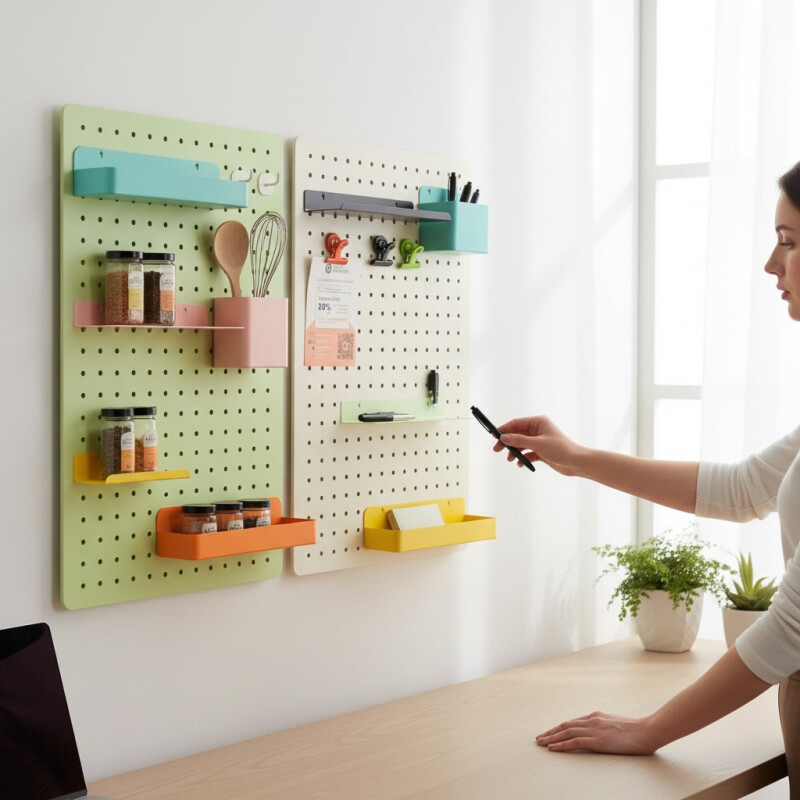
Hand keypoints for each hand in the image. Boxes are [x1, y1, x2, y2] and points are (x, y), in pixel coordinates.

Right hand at [493, 416, 583, 475]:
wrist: (576, 462)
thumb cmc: (560, 449)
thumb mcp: (537, 444)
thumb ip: (519, 440)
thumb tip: (503, 437)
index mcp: (539, 422)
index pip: (517, 423)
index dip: (505, 429)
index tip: (494, 436)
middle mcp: (538, 430)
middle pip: (517, 434)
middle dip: (507, 442)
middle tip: (497, 449)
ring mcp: (540, 441)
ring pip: (521, 444)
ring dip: (514, 451)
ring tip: (509, 459)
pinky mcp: (542, 451)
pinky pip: (528, 453)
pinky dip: (523, 458)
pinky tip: (520, 464)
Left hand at [536, 711, 657, 754]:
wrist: (647, 730)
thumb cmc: (636, 731)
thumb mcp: (616, 725)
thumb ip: (605, 727)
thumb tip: (600, 734)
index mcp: (596, 716)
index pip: (572, 722)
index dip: (559, 728)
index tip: (550, 732)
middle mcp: (592, 720)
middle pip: (565, 725)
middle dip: (551, 732)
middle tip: (539, 738)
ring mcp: (594, 729)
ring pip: (566, 732)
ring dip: (552, 738)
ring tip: (541, 743)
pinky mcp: (597, 740)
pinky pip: (574, 742)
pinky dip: (561, 745)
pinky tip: (552, 748)